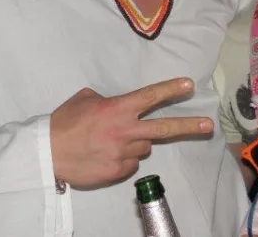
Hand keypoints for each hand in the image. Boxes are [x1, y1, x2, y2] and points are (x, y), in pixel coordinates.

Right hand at [50, 77, 212, 188]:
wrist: (49, 153)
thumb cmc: (65, 122)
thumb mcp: (85, 99)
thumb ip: (107, 100)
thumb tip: (117, 106)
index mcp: (118, 108)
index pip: (151, 97)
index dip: (171, 90)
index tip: (189, 85)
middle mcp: (126, 130)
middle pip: (164, 129)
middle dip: (189, 126)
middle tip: (208, 125)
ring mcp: (124, 153)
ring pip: (144, 147)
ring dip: (136, 143)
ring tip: (112, 141)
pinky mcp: (118, 171)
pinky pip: (131, 163)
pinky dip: (123, 158)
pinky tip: (105, 155)